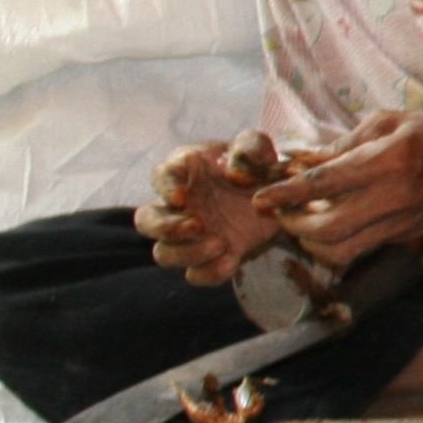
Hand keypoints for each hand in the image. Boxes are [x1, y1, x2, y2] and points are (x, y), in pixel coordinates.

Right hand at [133, 136, 280, 285]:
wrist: (276, 196)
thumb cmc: (256, 165)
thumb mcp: (260, 149)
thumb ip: (251, 148)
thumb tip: (234, 173)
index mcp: (185, 171)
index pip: (161, 176)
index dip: (165, 188)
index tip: (181, 197)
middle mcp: (178, 206)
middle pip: (146, 221)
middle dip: (165, 227)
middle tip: (197, 225)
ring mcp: (189, 235)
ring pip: (163, 253)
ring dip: (186, 253)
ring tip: (219, 244)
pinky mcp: (208, 257)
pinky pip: (196, 274)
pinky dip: (209, 273)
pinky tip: (231, 262)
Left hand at [252, 108, 422, 266]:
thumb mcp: (391, 122)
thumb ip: (346, 143)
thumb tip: (307, 159)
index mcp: (386, 162)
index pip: (323, 185)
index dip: (285, 195)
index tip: (260, 198)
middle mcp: (391, 199)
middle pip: (326, 232)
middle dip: (293, 227)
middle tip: (279, 214)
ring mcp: (400, 223)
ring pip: (342, 252)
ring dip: (312, 243)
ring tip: (300, 224)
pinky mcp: (406, 235)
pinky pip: (361, 248)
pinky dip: (337, 242)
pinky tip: (329, 223)